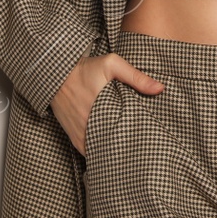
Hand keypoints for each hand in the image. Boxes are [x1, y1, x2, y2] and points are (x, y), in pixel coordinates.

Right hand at [50, 53, 164, 155]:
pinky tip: (110, 152)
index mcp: (103, 109)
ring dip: (113, 151)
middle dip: (128, 147)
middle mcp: (90, 125)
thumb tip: (160, 88)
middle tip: (143, 148)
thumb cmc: (85, 68)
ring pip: (101, 151)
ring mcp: (81, 133)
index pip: (125, 132)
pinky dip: (98, 153)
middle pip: (114, 145)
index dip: (138, 137)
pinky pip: (88, 152)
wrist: (56, 73)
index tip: (149, 139)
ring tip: (129, 152)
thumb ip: (136, 77)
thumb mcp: (111, 64)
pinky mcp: (73, 137)